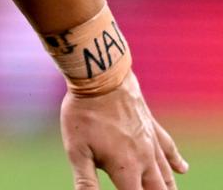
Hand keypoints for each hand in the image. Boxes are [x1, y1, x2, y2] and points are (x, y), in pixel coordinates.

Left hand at [61, 71, 187, 188]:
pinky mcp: (153, 127)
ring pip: (166, 174)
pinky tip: (182, 169)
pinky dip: (176, 160)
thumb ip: (85, 182)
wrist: (101, 79)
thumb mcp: (76, 151)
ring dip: (167, 187)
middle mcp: (144, 159)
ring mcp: (151, 143)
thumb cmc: (84, 115)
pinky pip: (169, 147)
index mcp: (125, 169)